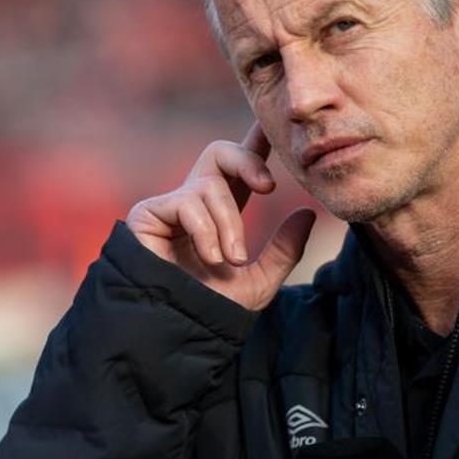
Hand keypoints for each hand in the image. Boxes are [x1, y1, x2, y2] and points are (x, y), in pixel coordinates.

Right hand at [126, 123, 316, 310]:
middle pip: (219, 152)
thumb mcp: (259, 281)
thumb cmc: (211, 310)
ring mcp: (171, 206)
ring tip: (230, 259)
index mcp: (221, 213)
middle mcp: (195, 202)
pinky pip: (188, 203)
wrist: (173, 332)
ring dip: (229, 223)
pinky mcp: (149, 213)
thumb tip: (308, 214)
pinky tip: (209, 256)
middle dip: (247, 159)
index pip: (240, 170)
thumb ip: (284, 250)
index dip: (254, 144)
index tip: (271, 127)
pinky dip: (206, 230)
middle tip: (268, 187)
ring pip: (210, 185)